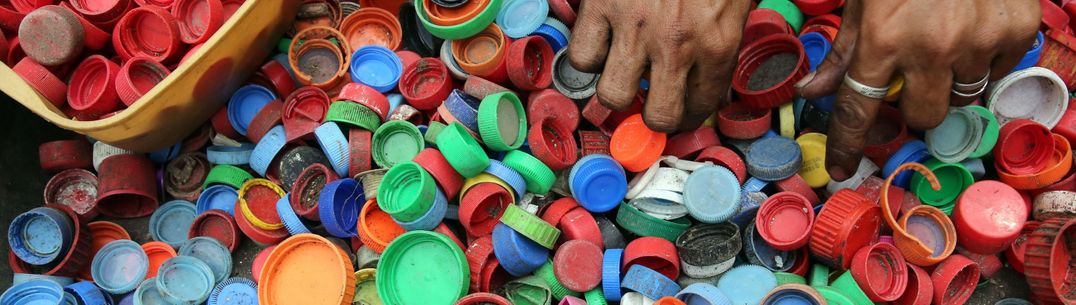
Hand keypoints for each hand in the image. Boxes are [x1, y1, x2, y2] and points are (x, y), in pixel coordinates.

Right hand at [568, 0, 751, 132]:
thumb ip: (724, 33)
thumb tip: (707, 68)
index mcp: (719, 43)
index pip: (700, 107)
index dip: (689, 113)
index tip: (681, 108)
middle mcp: (677, 44)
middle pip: (656, 116)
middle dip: (654, 112)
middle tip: (651, 97)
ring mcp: (634, 27)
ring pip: (611, 93)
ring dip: (618, 86)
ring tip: (624, 70)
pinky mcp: (601, 6)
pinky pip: (582, 55)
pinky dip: (590, 54)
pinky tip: (602, 42)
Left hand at [795, 0, 1040, 180]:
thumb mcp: (862, 1)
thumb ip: (843, 51)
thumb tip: (811, 91)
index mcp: (884, 38)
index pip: (859, 110)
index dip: (848, 144)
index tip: (842, 167)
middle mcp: (931, 47)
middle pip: (922, 115)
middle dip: (914, 105)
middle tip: (914, 76)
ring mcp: (978, 41)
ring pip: (963, 98)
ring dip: (950, 84)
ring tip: (945, 46)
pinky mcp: (1016, 30)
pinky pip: (998, 72)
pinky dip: (984, 61)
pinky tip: (973, 30)